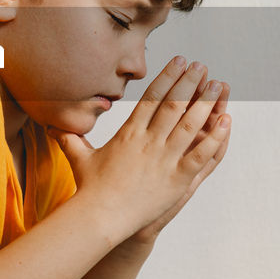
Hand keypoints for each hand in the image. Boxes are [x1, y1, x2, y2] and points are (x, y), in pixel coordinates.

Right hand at [49, 57, 231, 243]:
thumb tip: (52, 126)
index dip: (167, 77)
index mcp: (129, 133)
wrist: (100, 217)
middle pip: (173, 105)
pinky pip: (201, 154)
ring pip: (190, 125)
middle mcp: (148, 141)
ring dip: (206, 103)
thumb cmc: (90, 189)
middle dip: (189, 83)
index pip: (152, 98)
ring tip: (218, 85)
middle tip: (202, 66)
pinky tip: (227, 122)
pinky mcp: (176, 179)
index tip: (180, 62)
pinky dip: (215, 138)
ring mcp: (164, 159)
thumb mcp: (80, 159)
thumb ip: (70, 140)